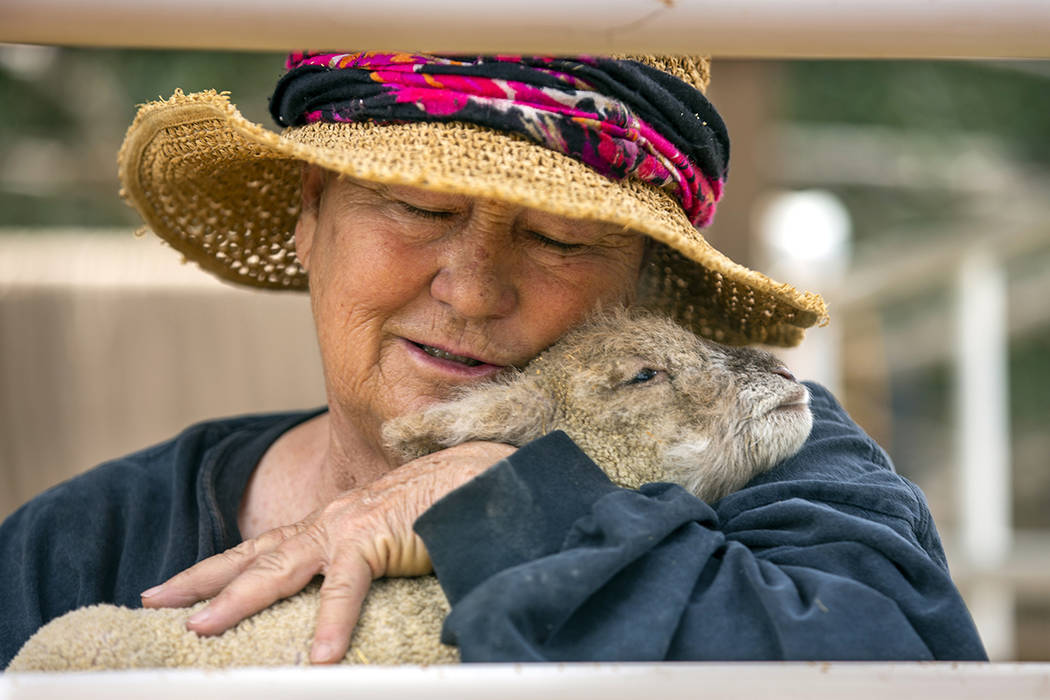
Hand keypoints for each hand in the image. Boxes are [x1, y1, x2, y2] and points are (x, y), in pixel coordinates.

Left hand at [140, 441, 515, 663]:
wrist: (483, 476)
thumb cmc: (441, 507)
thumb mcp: (388, 537)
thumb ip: (360, 563)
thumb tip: (341, 597)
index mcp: (330, 522)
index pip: (263, 547)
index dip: (219, 568)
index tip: (177, 589)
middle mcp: (329, 521)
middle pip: (254, 554)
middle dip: (201, 580)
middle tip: (153, 601)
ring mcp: (349, 528)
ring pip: (281, 567)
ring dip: (238, 599)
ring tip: (201, 629)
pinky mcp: (378, 539)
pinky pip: (348, 589)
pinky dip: (331, 624)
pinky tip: (318, 659)